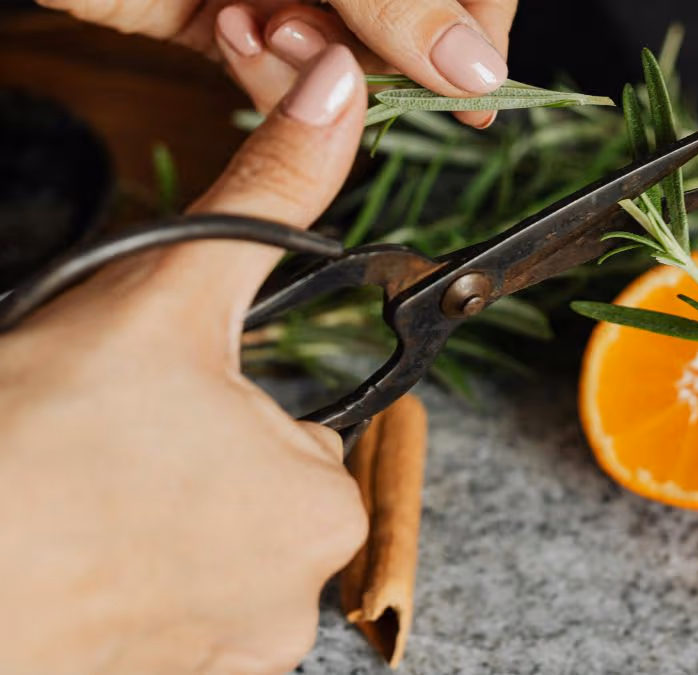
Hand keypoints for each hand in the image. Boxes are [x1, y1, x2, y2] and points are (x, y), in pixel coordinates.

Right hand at [0, 46, 367, 673]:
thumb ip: (270, 198)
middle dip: (186, 470)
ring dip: (148, 527)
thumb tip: (339, 97)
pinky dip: (124, 589)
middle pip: (249, 501)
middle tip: (101, 452)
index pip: (298, 435)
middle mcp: (294, 604)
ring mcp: (228, 662)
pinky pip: (163, 618)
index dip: (221, 408)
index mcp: (321, 506)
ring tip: (76, 506)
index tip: (150, 409)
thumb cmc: (31, 443)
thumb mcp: (162, 295)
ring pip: (200, 557)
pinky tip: (71, 563)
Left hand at [35, 0, 516, 127]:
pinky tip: (230, 25)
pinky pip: (270, 74)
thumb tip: (479, 69)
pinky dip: (256, 68)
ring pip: (338, 63)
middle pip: (403, 32)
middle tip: (328, 37)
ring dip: (308, 62)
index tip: (477, 90)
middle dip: (374, 51)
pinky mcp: (223, 20)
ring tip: (259, 19)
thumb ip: (397, 0)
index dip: (475, 34)